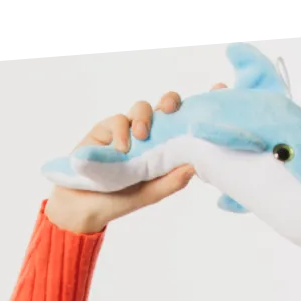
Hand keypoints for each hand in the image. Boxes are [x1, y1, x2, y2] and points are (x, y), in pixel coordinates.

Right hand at [45, 82, 227, 234]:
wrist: (83, 208)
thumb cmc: (119, 200)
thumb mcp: (149, 194)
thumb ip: (170, 182)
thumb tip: (195, 166)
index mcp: (165, 146)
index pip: (185, 122)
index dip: (200, 106)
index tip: (217, 92)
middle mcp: (149, 134)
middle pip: (165, 106)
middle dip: (170, 102)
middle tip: (171, 111)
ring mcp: (126, 130)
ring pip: (141, 108)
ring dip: (144, 118)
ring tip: (141, 137)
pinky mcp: (104, 130)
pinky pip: (117, 119)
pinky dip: (121, 130)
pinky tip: (121, 148)